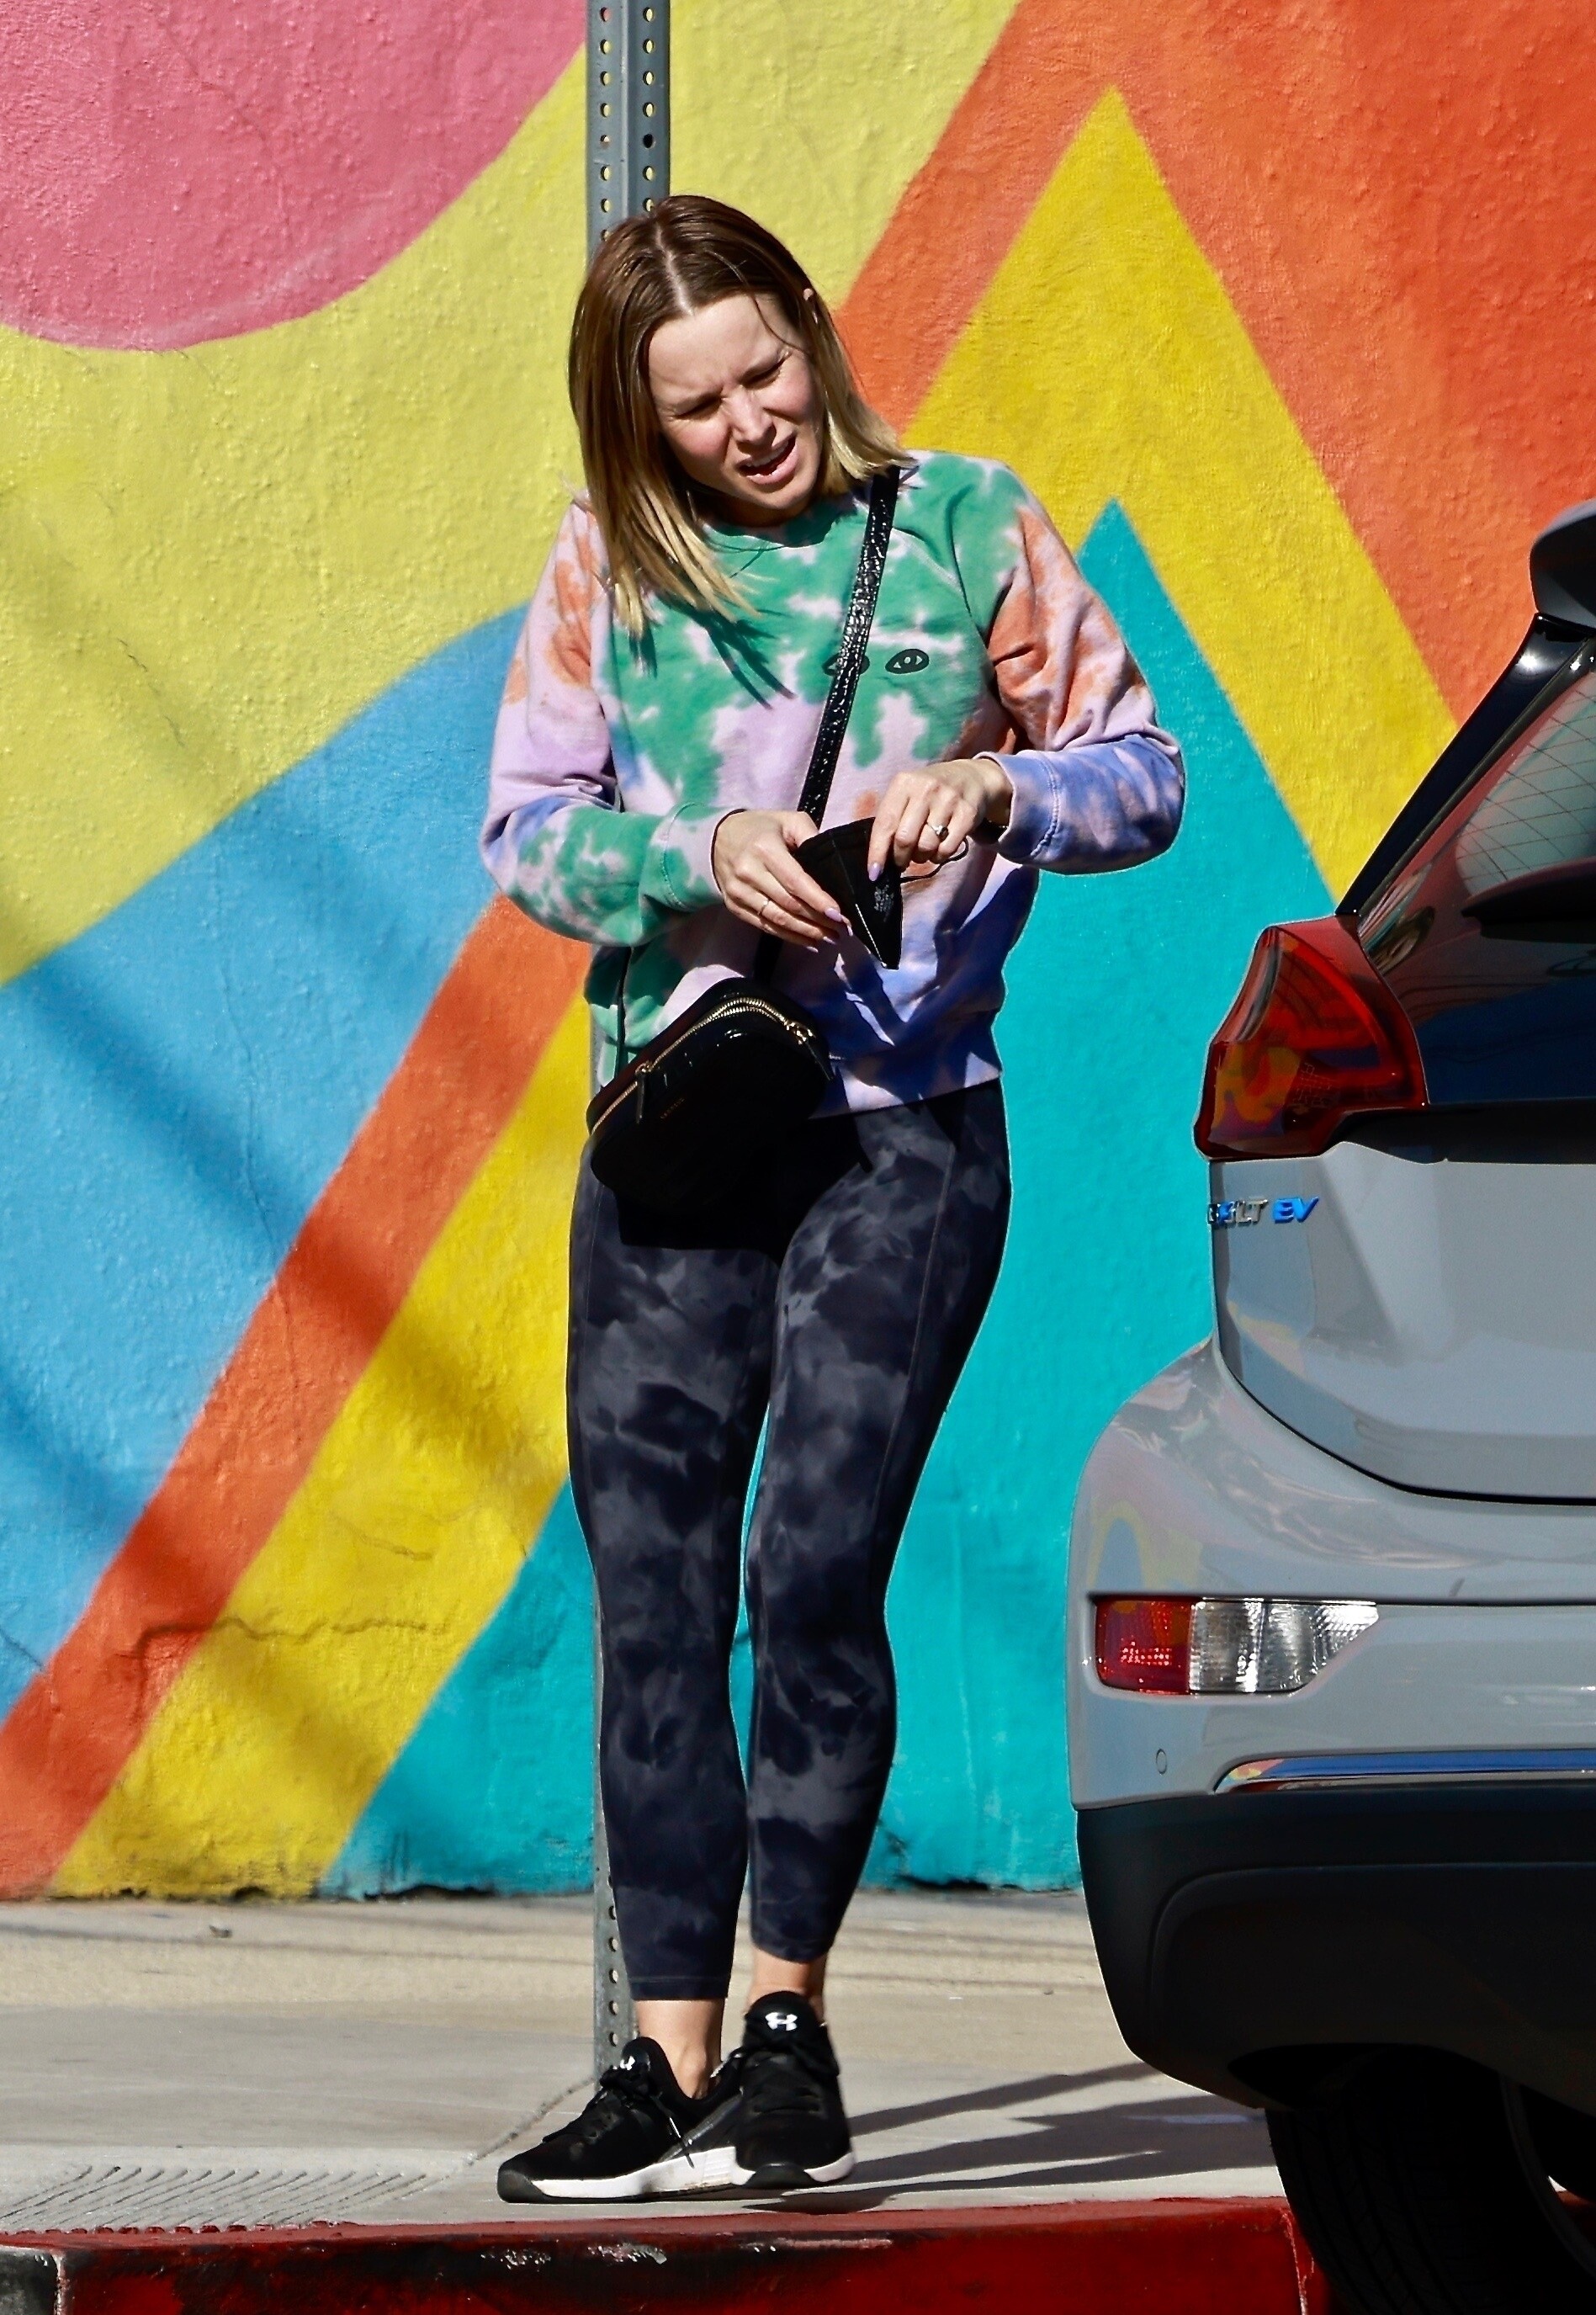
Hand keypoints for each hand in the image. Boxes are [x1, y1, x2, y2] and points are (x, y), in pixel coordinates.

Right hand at [712, 809, 846, 948]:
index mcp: (765, 849)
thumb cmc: (760, 828)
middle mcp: (749, 872)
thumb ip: (811, 836)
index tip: (839, 915)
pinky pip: (765, 926)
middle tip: (842, 930)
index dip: (818, 901)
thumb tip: (834, 865)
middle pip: (789, 904)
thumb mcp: (788, 820)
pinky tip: (809, 941)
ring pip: (777, 919)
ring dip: (806, 932)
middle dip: (818, 920)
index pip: (796, 882)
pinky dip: (789, 936)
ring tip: (830, 938)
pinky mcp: (734, 906)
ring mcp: (739, 892)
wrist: (717, 839)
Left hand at [867, 758, 1013, 878]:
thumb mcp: (907, 794)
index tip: (874, 873)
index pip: (885, 823)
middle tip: (902, 860)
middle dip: (900, 857)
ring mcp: (948, 800)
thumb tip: (879, 860)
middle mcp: (925, 788)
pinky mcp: (967, 814)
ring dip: (921, 857)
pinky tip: (938, 848)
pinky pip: (947, 849)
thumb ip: (892, 820)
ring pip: (926, 847)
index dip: (877, 852)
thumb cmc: (929, 792)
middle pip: (905, 839)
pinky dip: (939, 856)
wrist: (971, 777)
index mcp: (904, 783)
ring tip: (923, 850)